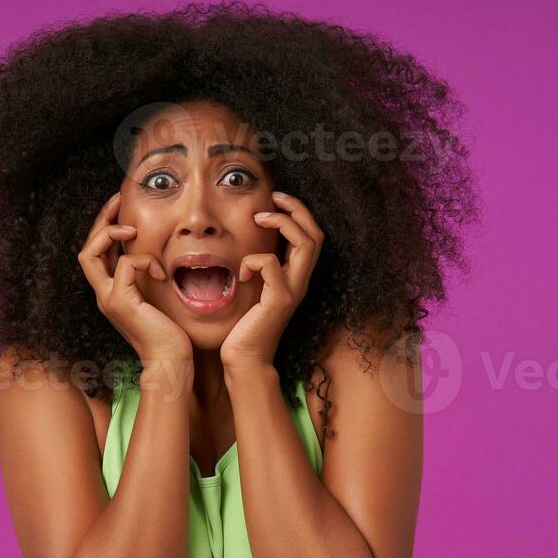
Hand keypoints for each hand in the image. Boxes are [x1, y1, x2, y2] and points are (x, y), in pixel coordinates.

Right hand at [77, 193, 192, 366]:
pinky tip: (160, 273)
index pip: (96, 253)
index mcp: (111, 292)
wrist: (171, 361)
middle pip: (86, 248)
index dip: (104, 226)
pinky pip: (124, 264)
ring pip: (90, 253)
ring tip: (134, 229)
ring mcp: (108, 298)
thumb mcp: (159, 298)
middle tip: (119, 200)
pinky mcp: (121, 302)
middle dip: (100, 219)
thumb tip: (161, 254)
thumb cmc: (171, 333)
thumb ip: (152, 277)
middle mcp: (103, 294)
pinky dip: (143, 260)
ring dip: (111, 233)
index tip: (121, 207)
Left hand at [220, 191, 324, 370]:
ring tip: (259, 220)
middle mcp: (301, 282)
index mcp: (296, 278)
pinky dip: (253, 261)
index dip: (299, 213)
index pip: (312, 236)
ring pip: (306, 243)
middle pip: (316, 234)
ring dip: (283, 223)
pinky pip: (271, 264)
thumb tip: (249, 243)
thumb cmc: (245, 326)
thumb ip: (259, 269)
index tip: (276, 199)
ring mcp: (293, 291)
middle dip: (297, 209)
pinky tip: (241, 274)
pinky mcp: (279, 300)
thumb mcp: (254, 289)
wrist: (245, 359)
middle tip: (273, 198)